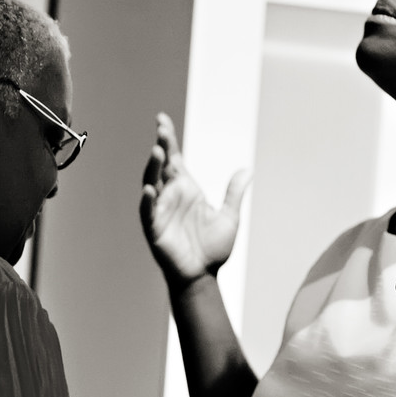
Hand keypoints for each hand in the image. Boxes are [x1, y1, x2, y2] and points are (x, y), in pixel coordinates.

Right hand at [139, 113, 248, 288]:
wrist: (204, 276)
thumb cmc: (212, 249)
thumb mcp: (229, 217)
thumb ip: (234, 193)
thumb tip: (247, 170)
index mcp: (186, 189)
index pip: (174, 159)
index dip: (167, 140)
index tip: (162, 121)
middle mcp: (170, 196)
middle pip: (161, 166)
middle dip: (161, 147)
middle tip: (161, 130)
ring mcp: (160, 211)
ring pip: (152, 184)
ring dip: (153, 168)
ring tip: (158, 152)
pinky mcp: (154, 228)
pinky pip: (148, 211)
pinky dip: (148, 200)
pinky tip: (150, 189)